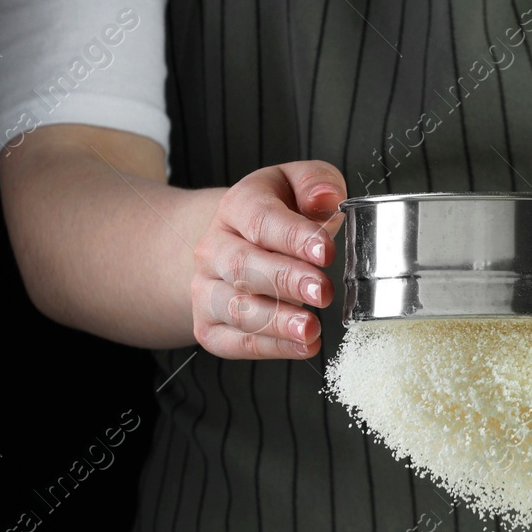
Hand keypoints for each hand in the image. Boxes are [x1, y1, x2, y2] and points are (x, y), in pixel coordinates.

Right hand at [190, 161, 346, 358]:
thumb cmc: (278, 215)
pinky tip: (303, 346)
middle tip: (322, 292)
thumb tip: (325, 198)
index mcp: (237, 207)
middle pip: (243, 266)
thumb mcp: (298, 185)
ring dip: (276, 321)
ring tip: (310, 329)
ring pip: (235, 308)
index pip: (261, 219)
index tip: (325, 251)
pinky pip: (234, 342)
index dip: (294, 237)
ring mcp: (206, 289)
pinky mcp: (209, 326)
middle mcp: (213, 248)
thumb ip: (316, 183)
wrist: (234, 244)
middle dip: (285, 281)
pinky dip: (270, 348)